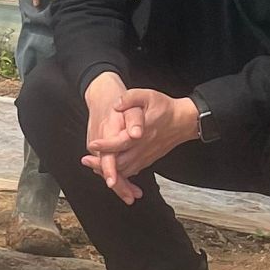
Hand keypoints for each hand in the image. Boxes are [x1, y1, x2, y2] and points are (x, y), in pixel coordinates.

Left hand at [82, 76, 198, 202]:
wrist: (183, 121)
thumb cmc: (165, 108)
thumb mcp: (149, 95)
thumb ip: (131, 98)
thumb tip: (117, 104)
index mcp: (143, 132)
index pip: (121, 143)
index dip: (106, 145)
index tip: (93, 144)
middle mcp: (143, 147)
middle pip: (121, 163)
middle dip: (102, 164)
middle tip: (86, 160)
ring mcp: (146, 156)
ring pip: (126, 171)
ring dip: (109, 171)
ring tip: (93, 166)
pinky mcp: (148, 160)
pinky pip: (132, 171)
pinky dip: (120, 174)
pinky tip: (109, 169)